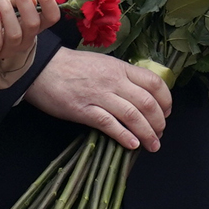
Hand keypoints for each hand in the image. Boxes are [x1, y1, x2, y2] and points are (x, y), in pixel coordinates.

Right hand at [24, 48, 171, 151]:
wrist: (41, 68)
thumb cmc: (72, 66)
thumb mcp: (102, 63)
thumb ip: (121, 75)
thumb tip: (141, 92)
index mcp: (119, 67)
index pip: (154, 82)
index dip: (166, 100)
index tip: (167, 112)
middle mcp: (113, 80)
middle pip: (147, 102)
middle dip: (159, 122)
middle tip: (160, 133)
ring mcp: (98, 95)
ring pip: (133, 115)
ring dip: (147, 133)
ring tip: (153, 145)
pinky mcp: (83, 110)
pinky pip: (109, 124)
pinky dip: (124, 136)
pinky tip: (132, 145)